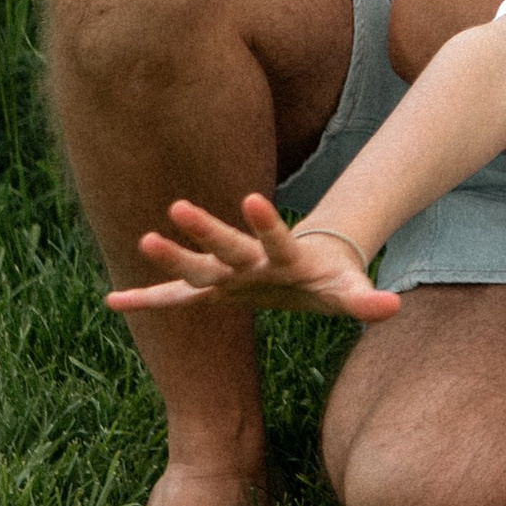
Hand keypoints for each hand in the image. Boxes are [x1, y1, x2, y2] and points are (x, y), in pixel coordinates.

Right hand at [109, 194, 398, 323]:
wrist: (306, 263)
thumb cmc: (327, 278)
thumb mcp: (348, 292)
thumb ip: (366, 299)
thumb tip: (391, 307)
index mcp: (285, 258)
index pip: (277, 239)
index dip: (268, 223)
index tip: (253, 198)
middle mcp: (251, 260)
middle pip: (228, 245)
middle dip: (206, 229)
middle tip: (177, 206)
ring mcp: (229, 273)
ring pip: (198, 264)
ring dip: (172, 254)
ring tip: (144, 239)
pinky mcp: (214, 289)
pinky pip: (176, 298)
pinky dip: (148, 299)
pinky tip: (114, 301)